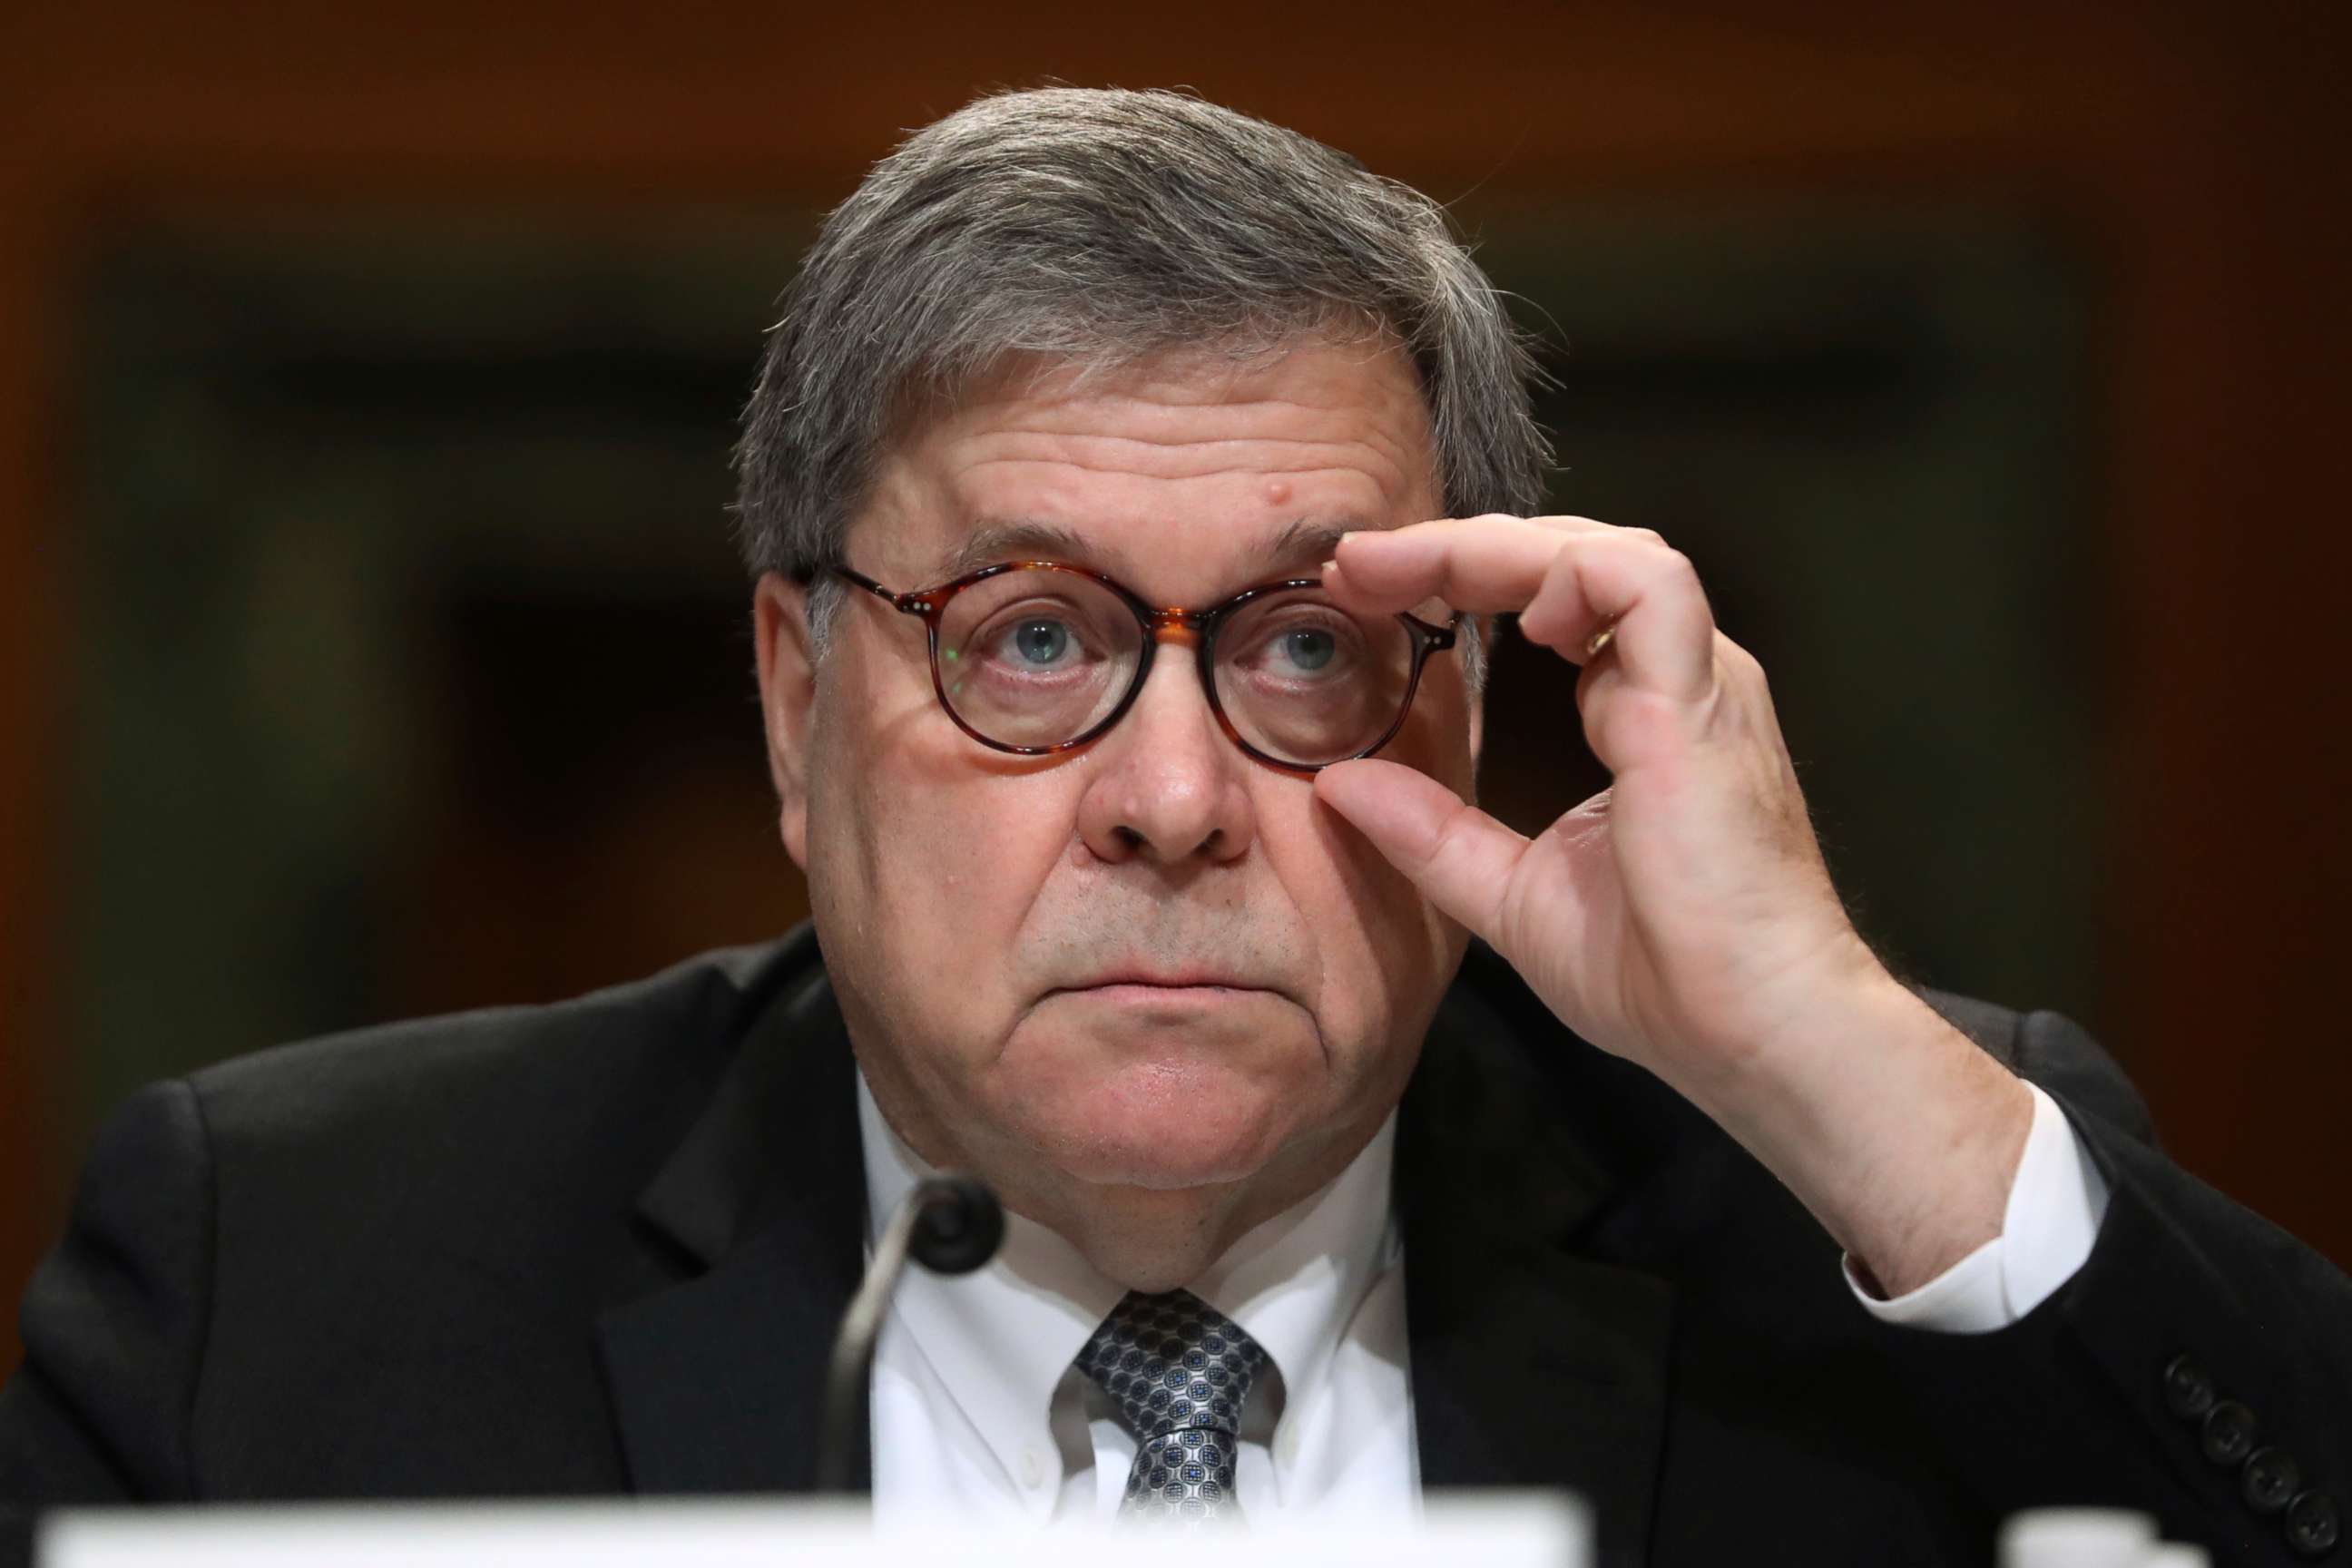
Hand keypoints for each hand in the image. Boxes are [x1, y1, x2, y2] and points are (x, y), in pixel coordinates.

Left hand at [1317, 515, 2031, 1291]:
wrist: (1754, 1033)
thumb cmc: (1665, 978)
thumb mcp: (1510, 894)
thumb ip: (1430, 832)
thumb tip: (1338, 786)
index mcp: (1642, 712)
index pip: (1555, 602)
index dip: (1461, 579)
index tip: (1366, 591)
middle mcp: (1679, 680)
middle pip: (1573, 557)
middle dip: (1458, 546)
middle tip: (1356, 562)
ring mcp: (1698, 684)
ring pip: (1608, 550)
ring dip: (1498, 545)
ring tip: (1406, 567)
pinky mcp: (1699, 702)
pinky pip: (1644, 583)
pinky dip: (1569, 574)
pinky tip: (1514, 612)